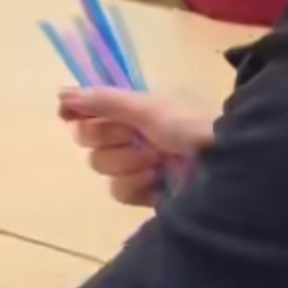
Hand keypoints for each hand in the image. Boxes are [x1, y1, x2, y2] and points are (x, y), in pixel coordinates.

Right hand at [59, 88, 215, 207]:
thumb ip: (103, 100)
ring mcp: (140, 167)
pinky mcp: (146, 195)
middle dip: (111, 139)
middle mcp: (134, 136)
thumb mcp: (148, 106)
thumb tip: (60, 93)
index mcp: (136, 110)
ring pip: (104, 168)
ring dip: (129, 163)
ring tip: (156, 161)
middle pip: (90, 141)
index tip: (70, 115)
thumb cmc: (190, 126)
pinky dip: (139, 185)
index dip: (83, 114)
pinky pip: (120, 192)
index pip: (91, 111)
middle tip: (134, 137)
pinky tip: (158, 181)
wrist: (226, 165)